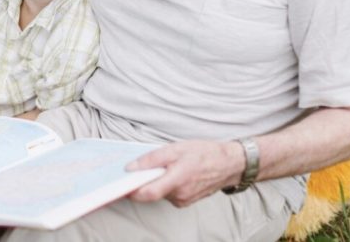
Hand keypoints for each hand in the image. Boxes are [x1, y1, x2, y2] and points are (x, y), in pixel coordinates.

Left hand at [126, 140, 244, 206]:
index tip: (120, 183)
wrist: (229, 164)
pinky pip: (168, 193)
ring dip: (155, 181)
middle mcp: (179, 195)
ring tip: (163, 166)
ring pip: (159, 192)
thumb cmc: (204, 154)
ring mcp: (183, 200)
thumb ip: (152, 159)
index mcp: (177, 180)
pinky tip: (171, 172)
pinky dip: (164, 184)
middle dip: (142, 181)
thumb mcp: (176, 148)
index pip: (147, 193)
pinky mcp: (186, 201)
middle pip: (151, 192)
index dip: (131, 190)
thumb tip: (131, 167)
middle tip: (138, 167)